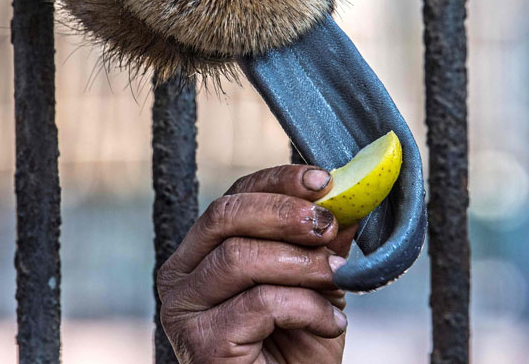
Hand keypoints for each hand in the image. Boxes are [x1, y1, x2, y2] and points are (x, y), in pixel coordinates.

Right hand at [157, 164, 357, 363]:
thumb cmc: (296, 347)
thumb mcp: (316, 283)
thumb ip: (322, 242)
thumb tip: (347, 196)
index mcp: (203, 250)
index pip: (234, 197)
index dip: (278, 182)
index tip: (323, 181)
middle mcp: (181, 274)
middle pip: (226, 216)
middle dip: (285, 213)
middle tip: (327, 226)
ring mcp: (183, 309)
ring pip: (240, 257)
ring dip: (302, 264)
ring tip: (337, 279)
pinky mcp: (200, 343)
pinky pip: (259, 303)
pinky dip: (307, 308)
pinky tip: (331, 324)